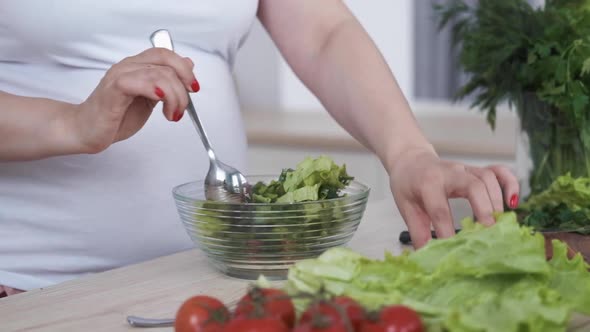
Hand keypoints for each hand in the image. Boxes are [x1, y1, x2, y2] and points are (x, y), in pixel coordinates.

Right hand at [66, 48, 199, 153]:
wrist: (86, 131)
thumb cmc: (115, 117)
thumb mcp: (150, 99)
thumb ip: (166, 83)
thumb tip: (187, 65)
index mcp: (137, 66)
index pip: (166, 54)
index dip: (184, 68)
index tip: (193, 88)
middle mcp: (129, 66)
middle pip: (166, 61)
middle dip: (184, 83)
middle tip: (184, 105)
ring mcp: (120, 76)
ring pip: (159, 74)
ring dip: (174, 97)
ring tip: (172, 114)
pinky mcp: (113, 90)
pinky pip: (138, 82)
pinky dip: (156, 91)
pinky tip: (161, 103)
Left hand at [388, 146, 519, 247]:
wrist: (410, 159)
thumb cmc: (408, 184)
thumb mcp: (406, 207)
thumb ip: (418, 231)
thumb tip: (426, 257)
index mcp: (428, 183)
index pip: (440, 209)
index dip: (447, 232)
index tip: (454, 252)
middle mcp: (450, 173)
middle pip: (473, 186)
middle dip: (483, 210)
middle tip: (489, 234)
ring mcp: (465, 169)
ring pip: (487, 178)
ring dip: (497, 201)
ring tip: (499, 225)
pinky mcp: (475, 169)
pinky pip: (498, 171)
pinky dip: (510, 183)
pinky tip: (513, 202)